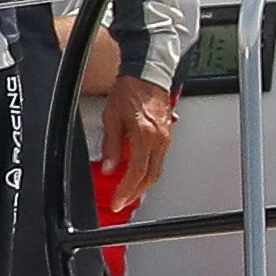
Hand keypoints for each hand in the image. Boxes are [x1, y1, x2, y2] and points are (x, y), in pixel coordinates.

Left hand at [98, 76, 177, 204]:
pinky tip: (138, 173)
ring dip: (143, 183)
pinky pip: (159, 159)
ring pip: (157, 169)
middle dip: (136, 193)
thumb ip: (111, 146)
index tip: (118, 200)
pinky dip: (148, 170)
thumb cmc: (129, 91)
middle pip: (151, 176)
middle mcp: (159, 139)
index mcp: (145, 135)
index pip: (137, 172)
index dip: (127, 190)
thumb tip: (108, 167)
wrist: (147, 74)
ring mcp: (166, 137)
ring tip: (128, 192)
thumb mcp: (111, 118)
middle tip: (122, 201)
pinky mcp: (167, 134)